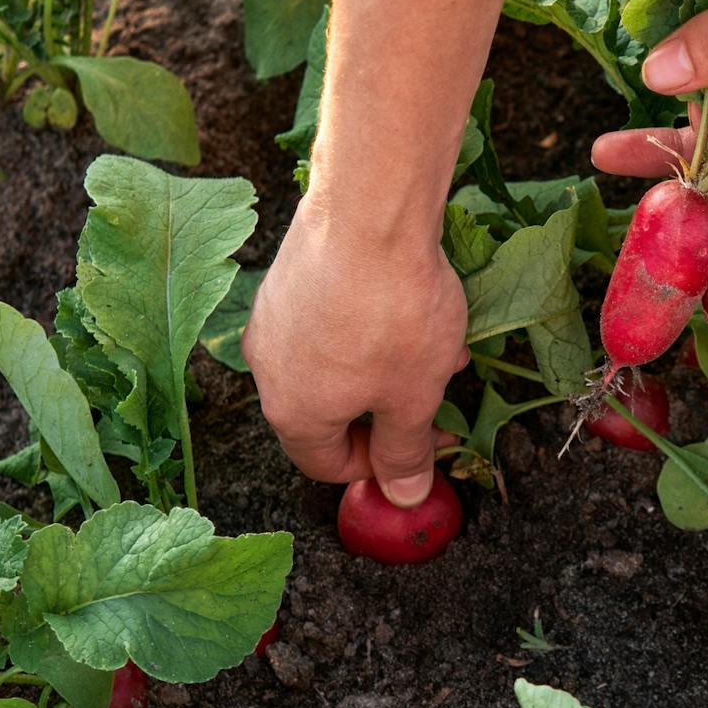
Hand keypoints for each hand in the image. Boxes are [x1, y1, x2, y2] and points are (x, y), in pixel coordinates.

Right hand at [243, 196, 468, 506]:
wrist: (369, 211)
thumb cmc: (392, 313)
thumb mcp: (413, 397)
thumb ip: (406, 453)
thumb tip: (403, 496)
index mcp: (293, 412)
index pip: (326, 465)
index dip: (379, 466)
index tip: (423, 446)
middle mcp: (269, 368)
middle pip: (330, 412)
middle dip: (390, 408)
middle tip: (438, 394)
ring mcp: (273, 317)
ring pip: (335, 362)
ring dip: (388, 365)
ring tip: (439, 344)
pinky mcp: (287, 275)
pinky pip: (330, 318)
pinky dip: (369, 325)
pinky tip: (413, 303)